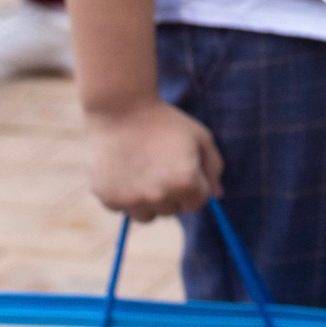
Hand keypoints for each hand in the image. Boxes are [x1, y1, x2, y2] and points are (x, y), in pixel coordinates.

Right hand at [86, 99, 220, 221]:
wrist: (120, 111)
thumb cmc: (165, 122)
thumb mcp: (200, 138)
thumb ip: (213, 168)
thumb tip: (217, 196)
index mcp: (185, 183)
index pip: (197, 203)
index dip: (195, 186)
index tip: (186, 169)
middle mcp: (158, 197)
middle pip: (173, 211)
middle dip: (173, 194)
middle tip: (163, 167)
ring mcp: (131, 200)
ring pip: (148, 215)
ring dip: (149, 201)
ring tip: (145, 172)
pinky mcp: (108, 199)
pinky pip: (124, 208)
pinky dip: (126, 196)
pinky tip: (126, 171)